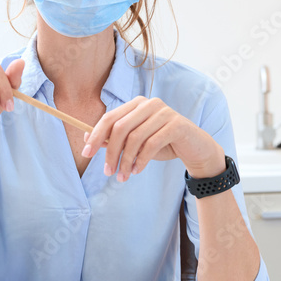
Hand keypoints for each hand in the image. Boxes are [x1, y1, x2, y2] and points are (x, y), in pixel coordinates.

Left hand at [81, 96, 224, 181]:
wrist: (195, 148)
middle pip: (120, 128)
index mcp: (136, 104)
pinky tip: (138, 170)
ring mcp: (164, 112)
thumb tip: (86, 137)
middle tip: (108, 172)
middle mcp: (149, 103)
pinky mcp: (176, 124)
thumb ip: (114, 139)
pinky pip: (152, 144)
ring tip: (123, 176)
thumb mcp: (136, 143)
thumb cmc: (162, 144)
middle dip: (110, 152)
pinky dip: (142, 160)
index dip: (95, 135)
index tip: (86, 154)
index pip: (109, 118)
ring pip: (135, 138)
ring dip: (126, 161)